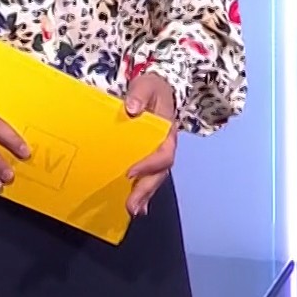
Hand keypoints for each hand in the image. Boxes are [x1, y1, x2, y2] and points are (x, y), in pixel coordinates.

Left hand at [124, 72, 178, 216]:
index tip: (130, 173)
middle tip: (131, 205)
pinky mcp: (148, 158)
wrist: (156, 89)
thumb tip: (132, 108)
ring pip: (154, 179)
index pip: (163, 154)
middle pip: (159, 173)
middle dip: (146, 190)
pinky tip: (134, 207)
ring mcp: (157, 155)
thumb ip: (140, 94)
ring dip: (144, 196)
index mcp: (167, 133)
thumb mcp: (146, 85)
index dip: (149, 165)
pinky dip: (142, 193)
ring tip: (132, 210)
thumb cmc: (151, 88)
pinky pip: (147, 178)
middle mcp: (165, 148)